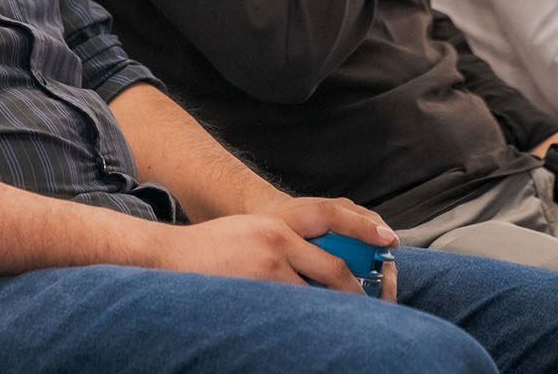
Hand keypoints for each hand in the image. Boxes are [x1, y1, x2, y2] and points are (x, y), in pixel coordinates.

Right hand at [150, 211, 396, 301]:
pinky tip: (310, 331)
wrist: (169, 257)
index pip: (330, 226)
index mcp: (278, 226)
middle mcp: (276, 244)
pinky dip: (304, 322)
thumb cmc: (212, 248)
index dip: (363, 237)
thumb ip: (286, 246)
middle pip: (332, 272)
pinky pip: (290, 311)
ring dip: (331, 312)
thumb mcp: (254, 233)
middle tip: (373, 305)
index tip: (387, 242)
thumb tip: (323, 271)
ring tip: (346, 325)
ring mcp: (265, 272)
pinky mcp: (254, 294)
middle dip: (356, 293)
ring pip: (314, 298)